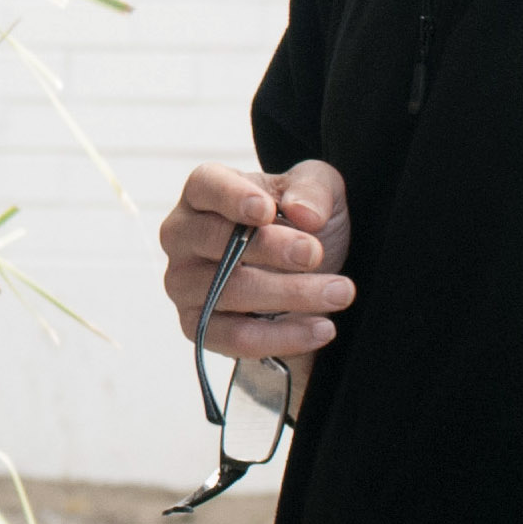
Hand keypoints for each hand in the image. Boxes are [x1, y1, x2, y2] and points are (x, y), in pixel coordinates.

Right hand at [158, 160, 352, 366]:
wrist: (303, 278)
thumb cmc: (298, 224)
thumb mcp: (316, 191)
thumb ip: (312, 189)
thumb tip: (304, 213)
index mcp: (203, 194)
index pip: (204, 186)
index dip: (231, 197)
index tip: (267, 211)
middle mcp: (182, 236)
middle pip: (214, 240)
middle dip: (269, 249)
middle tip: (314, 254)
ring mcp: (183, 283)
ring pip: (228, 292)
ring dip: (290, 294)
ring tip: (339, 292)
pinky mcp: (197, 326)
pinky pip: (235, 337)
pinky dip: (282, 336)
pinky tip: (321, 327)